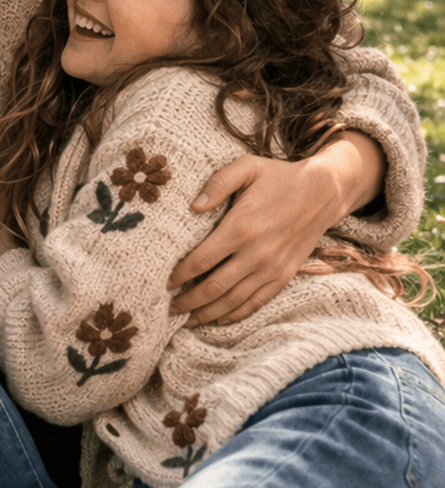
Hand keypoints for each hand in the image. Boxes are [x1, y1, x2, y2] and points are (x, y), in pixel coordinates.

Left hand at [168, 133, 384, 325]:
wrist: (323, 192)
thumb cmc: (279, 178)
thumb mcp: (246, 168)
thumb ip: (217, 183)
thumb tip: (193, 205)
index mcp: (240, 228)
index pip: (201, 260)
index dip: (180, 274)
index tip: (165, 281)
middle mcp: (256, 253)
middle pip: (213, 287)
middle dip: (188, 301)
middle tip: (169, 307)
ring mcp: (272, 268)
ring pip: (233, 301)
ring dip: (207, 313)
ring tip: (187, 319)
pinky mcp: (284, 276)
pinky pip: (256, 302)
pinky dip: (235, 315)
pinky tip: (218, 319)